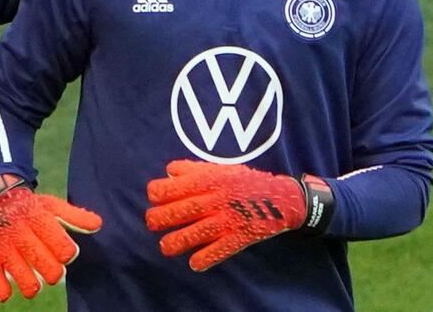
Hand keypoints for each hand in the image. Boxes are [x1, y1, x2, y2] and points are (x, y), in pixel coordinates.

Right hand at [0, 180, 101, 301]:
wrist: (2, 201)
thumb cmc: (35, 209)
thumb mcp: (55, 206)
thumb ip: (76, 217)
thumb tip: (98, 225)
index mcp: (37, 218)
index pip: (58, 244)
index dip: (66, 253)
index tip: (66, 253)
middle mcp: (19, 231)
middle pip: (40, 260)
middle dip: (53, 272)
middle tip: (55, 272)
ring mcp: (4, 244)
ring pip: (18, 272)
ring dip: (30, 284)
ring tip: (36, 284)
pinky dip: (0, 287)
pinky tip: (8, 294)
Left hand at [145, 160, 321, 271]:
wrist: (281, 197)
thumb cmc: (244, 181)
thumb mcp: (219, 168)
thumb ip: (192, 169)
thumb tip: (167, 173)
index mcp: (209, 179)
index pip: (173, 186)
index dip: (158, 193)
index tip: (155, 198)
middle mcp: (216, 198)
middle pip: (180, 210)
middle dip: (160, 218)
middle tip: (152, 223)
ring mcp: (228, 219)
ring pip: (196, 232)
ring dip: (176, 241)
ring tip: (165, 247)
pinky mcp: (240, 236)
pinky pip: (220, 249)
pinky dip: (206, 258)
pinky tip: (194, 264)